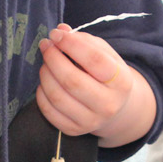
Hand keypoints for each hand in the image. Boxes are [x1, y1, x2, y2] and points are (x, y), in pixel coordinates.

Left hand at [37, 25, 139, 140]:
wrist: (114, 107)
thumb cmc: (105, 74)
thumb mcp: (104, 54)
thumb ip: (83, 40)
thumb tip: (61, 30)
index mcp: (121, 81)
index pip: (95, 60)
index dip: (71, 44)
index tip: (56, 34)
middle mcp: (108, 104)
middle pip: (72, 80)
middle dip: (53, 58)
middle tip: (46, 46)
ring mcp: (91, 121)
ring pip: (57, 96)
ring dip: (45, 74)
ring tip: (46, 63)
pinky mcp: (74, 130)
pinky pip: (49, 111)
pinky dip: (41, 93)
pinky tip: (46, 83)